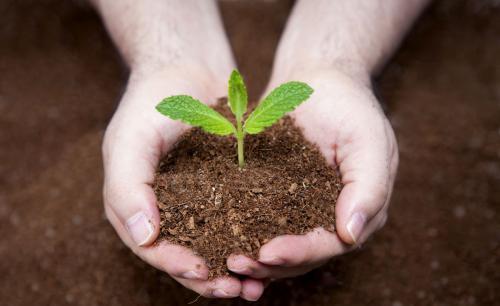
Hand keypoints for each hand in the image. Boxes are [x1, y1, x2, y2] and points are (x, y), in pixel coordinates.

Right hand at [102, 68, 264, 300]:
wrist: (186, 70)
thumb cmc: (151, 103)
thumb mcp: (130, 140)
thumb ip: (128, 187)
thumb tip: (143, 236)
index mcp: (134, 205)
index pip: (152, 247)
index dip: (175, 263)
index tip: (203, 271)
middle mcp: (164, 210)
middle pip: (185, 254)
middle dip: (210, 276)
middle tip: (239, 290)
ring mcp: (194, 201)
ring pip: (214, 244)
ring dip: (233, 266)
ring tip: (257, 283)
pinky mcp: (222, 189)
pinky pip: (235, 220)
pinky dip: (249, 238)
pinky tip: (270, 249)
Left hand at [227, 69, 397, 278]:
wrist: (319, 79)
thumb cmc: (348, 104)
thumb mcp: (368, 139)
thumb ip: (369, 187)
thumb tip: (352, 235)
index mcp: (359, 210)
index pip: (331, 243)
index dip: (300, 252)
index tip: (268, 253)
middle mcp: (332, 217)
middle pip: (302, 254)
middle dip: (270, 263)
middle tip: (236, 265)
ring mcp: (304, 209)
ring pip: (280, 245)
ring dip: (255, 258)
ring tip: (225, 261)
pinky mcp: (279, 197)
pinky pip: (262, 222)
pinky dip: (245, 235)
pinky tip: (221, 242)